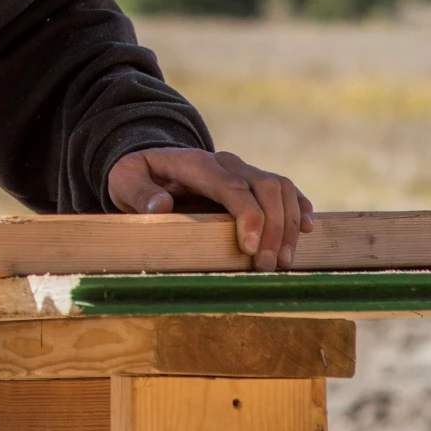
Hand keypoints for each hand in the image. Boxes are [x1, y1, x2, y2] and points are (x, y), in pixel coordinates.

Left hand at [107, 147, 314, 270]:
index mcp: (193, 163)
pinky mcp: (252, 182)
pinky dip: (299, 207)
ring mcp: (241, 170)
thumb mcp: (124, 181)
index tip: (251, 249)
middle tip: (267, 267)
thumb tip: (161, 206)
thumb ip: (138, 192)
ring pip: (280, 188)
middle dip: (273, 228)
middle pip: (264, 187)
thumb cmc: (135, 177)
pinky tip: (307, 230)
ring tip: (284, 262)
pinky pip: (285, 188)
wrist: (148, 164)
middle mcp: (223, 162)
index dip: (248, 216)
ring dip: (289, 224)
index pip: (231, 185)